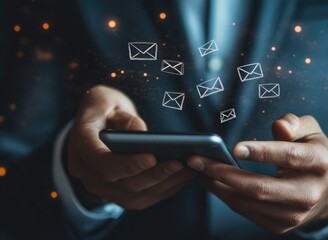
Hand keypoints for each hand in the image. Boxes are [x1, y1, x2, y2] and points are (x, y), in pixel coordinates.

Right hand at [68, 85, 194, 209]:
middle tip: (179, 163)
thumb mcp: (111, 101)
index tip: (152, 157)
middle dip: (154, 175)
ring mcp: (99, 186)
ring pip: (134, 195)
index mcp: (80, 145)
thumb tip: (145, 138)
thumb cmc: (105, 107)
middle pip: (123, 183)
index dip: (128, 164)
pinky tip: (182, 178)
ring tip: (188, 170)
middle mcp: (86, 172)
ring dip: (164, 185)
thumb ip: (126, 119)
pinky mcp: (115, 194)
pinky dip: (163, 190)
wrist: (95, 121)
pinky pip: (141, 198)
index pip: (102, 162)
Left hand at [187, 114, 327, 233]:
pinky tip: (213, 182)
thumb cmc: (309, 151)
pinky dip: (226, 197)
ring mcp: (294, 214)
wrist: (324, 188)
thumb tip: (280, 127)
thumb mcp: (310, 129)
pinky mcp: (280, 225)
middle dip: (224, 173)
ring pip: (249, 202)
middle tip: (197, 160)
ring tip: (198, 170)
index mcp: (319, 162)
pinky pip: (246, 211)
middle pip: (261, 188)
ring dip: (218, 186)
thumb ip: (294, 123)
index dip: (262, 152)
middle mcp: (309, 193)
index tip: (234, 148)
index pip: (289, 156)